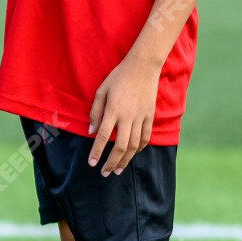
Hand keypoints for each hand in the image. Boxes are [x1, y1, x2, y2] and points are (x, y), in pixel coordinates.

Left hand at [87, 57, 161, 176]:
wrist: (143, 67)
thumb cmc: (118, 77)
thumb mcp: (101, 91)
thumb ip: (95, 112)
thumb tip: (91, 132)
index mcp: (113, 110)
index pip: (104, 137)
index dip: (97, 152)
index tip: (92, 163)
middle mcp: (128, 116)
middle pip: (121, 146)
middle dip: (112, 162)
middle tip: (105, 173)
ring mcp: (141, 117)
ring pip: (134, 145)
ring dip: (125, 160)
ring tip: (118, 170)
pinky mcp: (150, 116)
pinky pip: (146, 137)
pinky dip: (139, 148)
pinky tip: (132, 154)